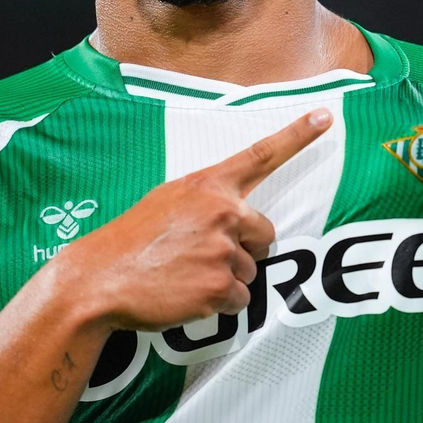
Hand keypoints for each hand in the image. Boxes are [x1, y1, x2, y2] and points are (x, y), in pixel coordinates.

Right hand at [58, 109, 331, 332]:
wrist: (98, 279)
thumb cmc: (130, 242)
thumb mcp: (165, 201)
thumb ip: (203, 203)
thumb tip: (231, 219)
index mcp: (207, 185)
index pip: (260, 155)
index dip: (296, 136)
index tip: (324, 118)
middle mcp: (222, 211)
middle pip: (266, 235)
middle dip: (245, 250)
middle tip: (202, 257)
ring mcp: (223, 249)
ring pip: (251, 271)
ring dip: (225, 280)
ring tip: (184, 276)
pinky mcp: (220, 286)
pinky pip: (240, 301)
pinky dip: (218, 305)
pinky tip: (186, 296)